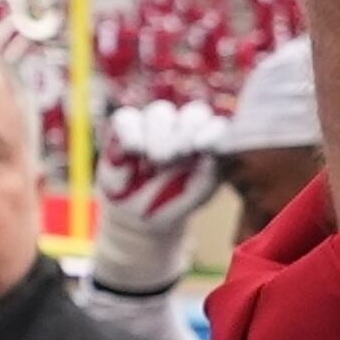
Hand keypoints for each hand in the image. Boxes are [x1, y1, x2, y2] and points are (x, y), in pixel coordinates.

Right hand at [92, 101, 226, 292]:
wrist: (141, 226)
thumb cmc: (175, 207)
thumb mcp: (197, 195)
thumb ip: (207, 173)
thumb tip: (216, 154)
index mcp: (206, 139)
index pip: (213, 123)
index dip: (210, 132)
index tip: (204, 148)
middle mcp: (182, 129)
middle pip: (188, 113)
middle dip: (183, 133)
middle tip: (175, 156)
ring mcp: (153, 129)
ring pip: (158, 113)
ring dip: (158, 133)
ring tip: (154, 158)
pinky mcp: (124, 133)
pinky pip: (126, 119)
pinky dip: (129, 131)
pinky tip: (131, 150)